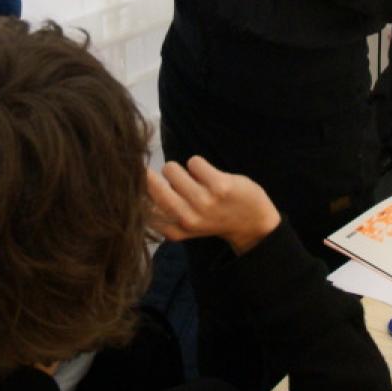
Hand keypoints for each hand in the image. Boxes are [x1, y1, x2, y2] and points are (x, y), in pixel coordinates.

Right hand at [146, 156, 281, 254]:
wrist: (253, 224)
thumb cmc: (214, 219)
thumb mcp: (184, 224)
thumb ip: (163, 211)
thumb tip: (138, 184)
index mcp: (175, 229)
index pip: (144, 206)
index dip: (141, 189)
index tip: (143, 185)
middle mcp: (187, 217)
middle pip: (152, 184)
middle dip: (154, 174)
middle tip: (170, 178)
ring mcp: (203, 201)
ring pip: (171, 169)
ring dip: (180, 169)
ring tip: (194, 179)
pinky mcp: (220, 185)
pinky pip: (194, 161)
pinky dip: (199, 164)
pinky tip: (208, 176)